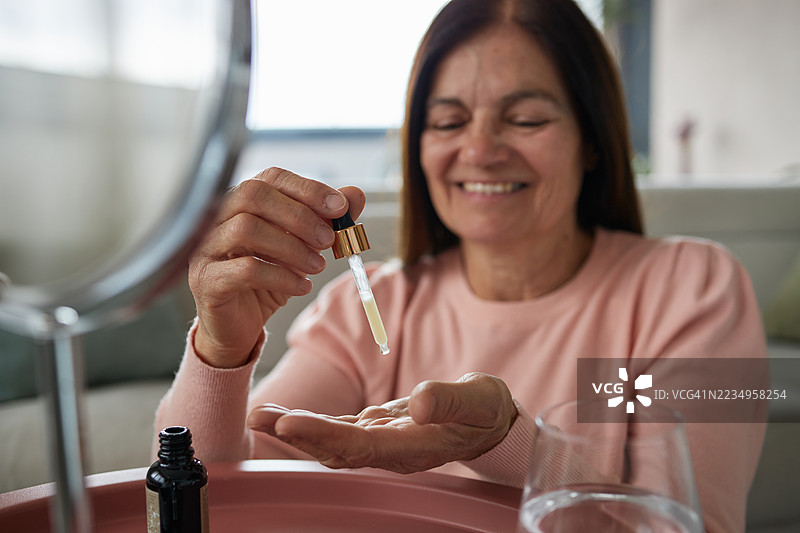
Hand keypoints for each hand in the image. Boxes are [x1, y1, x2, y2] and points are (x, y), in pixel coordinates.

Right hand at [189, 167, 364, 367]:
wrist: (240, 325)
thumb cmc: (267, 280)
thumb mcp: (304, 248)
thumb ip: (326, 220)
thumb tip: (355, 194)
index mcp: (241, 201)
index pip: (272, 177)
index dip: (308, 188)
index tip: (340, 207)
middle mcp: (216, 217)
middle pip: (253, 195)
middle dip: (299, 215)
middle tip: (327, 239)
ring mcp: (206, 247)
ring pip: (246, 229)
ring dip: (292, 247)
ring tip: (317, 266)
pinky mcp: (205, 279)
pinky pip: (244, 269)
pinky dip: (281, 277)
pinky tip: (301, 286)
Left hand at [246, 372, 517, 472]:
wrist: (487, 421)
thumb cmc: (485, 408)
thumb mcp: (478, 398)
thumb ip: (450, 400)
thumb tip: (419, 403)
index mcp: (413, 446)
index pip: (360, 446)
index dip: (323, 436)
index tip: (290, 422)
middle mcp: (390, 451)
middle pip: (336, 448)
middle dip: (296, 434)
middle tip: (259, 416)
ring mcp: (380, 442)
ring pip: (330, 441)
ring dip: (295, 429)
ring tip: (261, 414)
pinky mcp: (376, 430)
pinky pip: (337, 430)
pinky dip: (310, 423)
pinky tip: (286, 415)